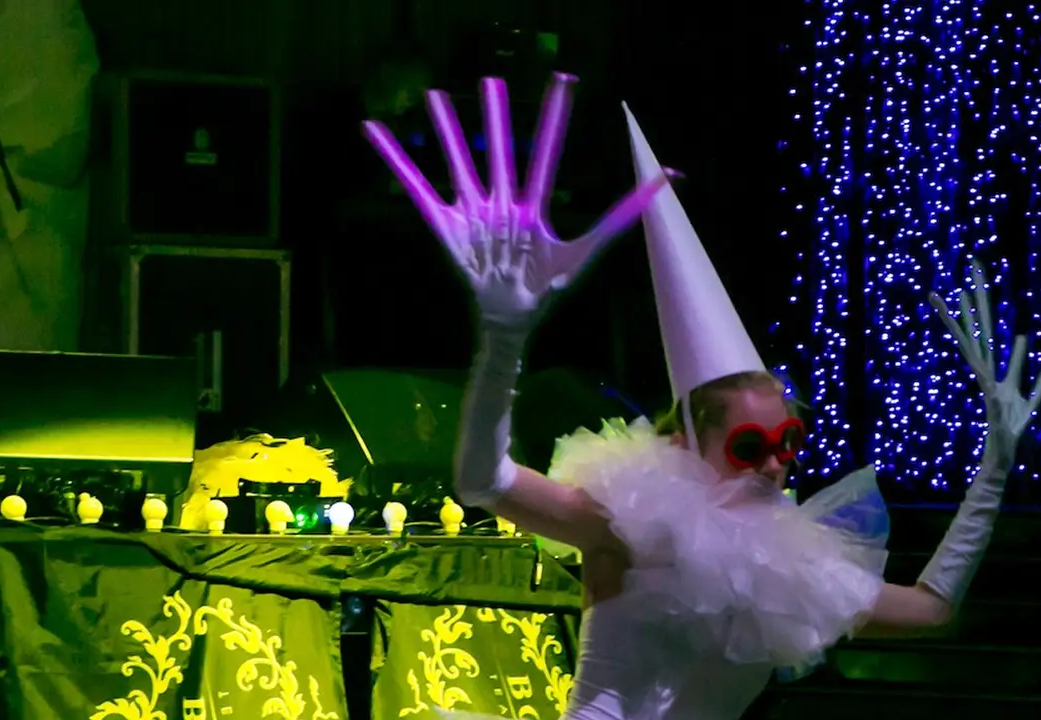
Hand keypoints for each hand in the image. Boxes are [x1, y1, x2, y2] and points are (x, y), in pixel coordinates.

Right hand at [364, 75, 669, 331]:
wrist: (514, 319)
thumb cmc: (550, 288)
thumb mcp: (587, 253)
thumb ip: (620, 217)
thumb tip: (665, 184)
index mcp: (534, 204)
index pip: (546, 152)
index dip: (555, 118)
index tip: (565, 82)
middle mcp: (502, 201)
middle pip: (500, 149)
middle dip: (496, 115)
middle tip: (491, 79)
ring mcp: (473, 211)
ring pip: (459, 162)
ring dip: (446, 131)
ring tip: (432, 95)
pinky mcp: (445, 225)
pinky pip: (416, 188)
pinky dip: (395, 161)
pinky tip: (375, 132)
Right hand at [932, 260, 1040, 462]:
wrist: (1001, 460)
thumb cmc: (1012, 433)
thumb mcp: (1031, 403)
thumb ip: (1040, 383)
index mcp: (996, 374)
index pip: (987, 336)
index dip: (982, 309)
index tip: (973, 281)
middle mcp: (988, 376)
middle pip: (981, 331)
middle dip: (978, 299)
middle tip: (973, 266)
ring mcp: (988, 389)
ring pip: (977, 352)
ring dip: (965, 325)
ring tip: (956, 295)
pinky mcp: (993, 407)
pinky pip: (992, 390)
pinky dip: (990, 381)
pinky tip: (986, 370)